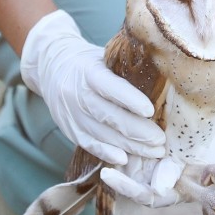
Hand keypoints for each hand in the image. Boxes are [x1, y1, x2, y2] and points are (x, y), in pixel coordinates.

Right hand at [19, 10, 166, 166]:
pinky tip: (125, 159)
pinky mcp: (70, 129)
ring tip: (154, 151)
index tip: (150, 110)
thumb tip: (164, 74)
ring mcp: (72, 115)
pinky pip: (90, 144)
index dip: (129, 99)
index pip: (109, 86)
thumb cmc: (88, 61)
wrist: (51, 67)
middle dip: (137, 130)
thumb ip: (126, 67)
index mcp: (88, 72)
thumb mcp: (103, 56)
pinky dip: (108, 153)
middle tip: (161, 140)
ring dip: (130, 146)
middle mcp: (77, 94)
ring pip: (102, 134)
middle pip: (108, 116)